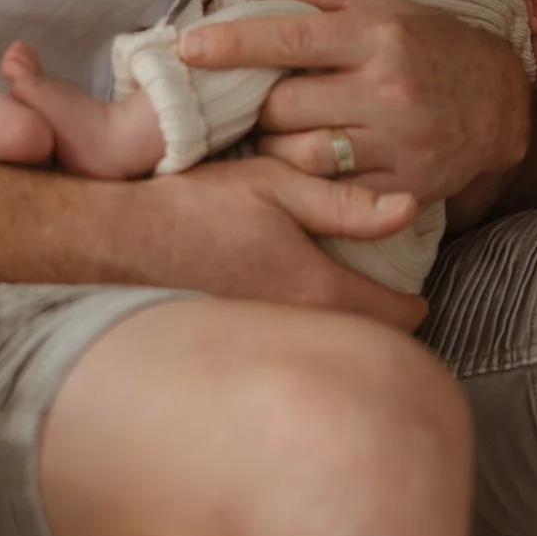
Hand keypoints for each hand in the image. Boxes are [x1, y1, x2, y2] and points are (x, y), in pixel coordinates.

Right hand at [123, 153, 428, 327]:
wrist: (119, 243)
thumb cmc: (196, 208)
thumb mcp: (275, 186)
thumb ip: (346, 203)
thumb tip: (409, 208)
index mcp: (317, 287)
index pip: (396, 315)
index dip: (414, 301)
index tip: (416, 291)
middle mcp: (298, 328)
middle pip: (365, 341)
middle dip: (382, 323)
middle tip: (384, 295)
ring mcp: (268, 343)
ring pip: (326, 347)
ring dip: (341, 329)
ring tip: (341, 299)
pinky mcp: (240, 347)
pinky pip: (290, 349)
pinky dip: (303, 335)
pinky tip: (289, 306)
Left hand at [182, 0, 534, 205]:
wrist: (502, 106)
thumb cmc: (428, 45)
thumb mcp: (377, 2)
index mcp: (377, 34)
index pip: (293, 38)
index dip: (236, 45)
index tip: (189, 49)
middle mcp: (388, 88)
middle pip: (286, 106)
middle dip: (260, 105)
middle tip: (255, 102)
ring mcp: (397, 143)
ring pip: (302, 154)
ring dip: (278, 147)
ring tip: (279, 134)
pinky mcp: (401, 190)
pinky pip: (331, 192)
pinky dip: (308, 181)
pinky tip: (305, 168)